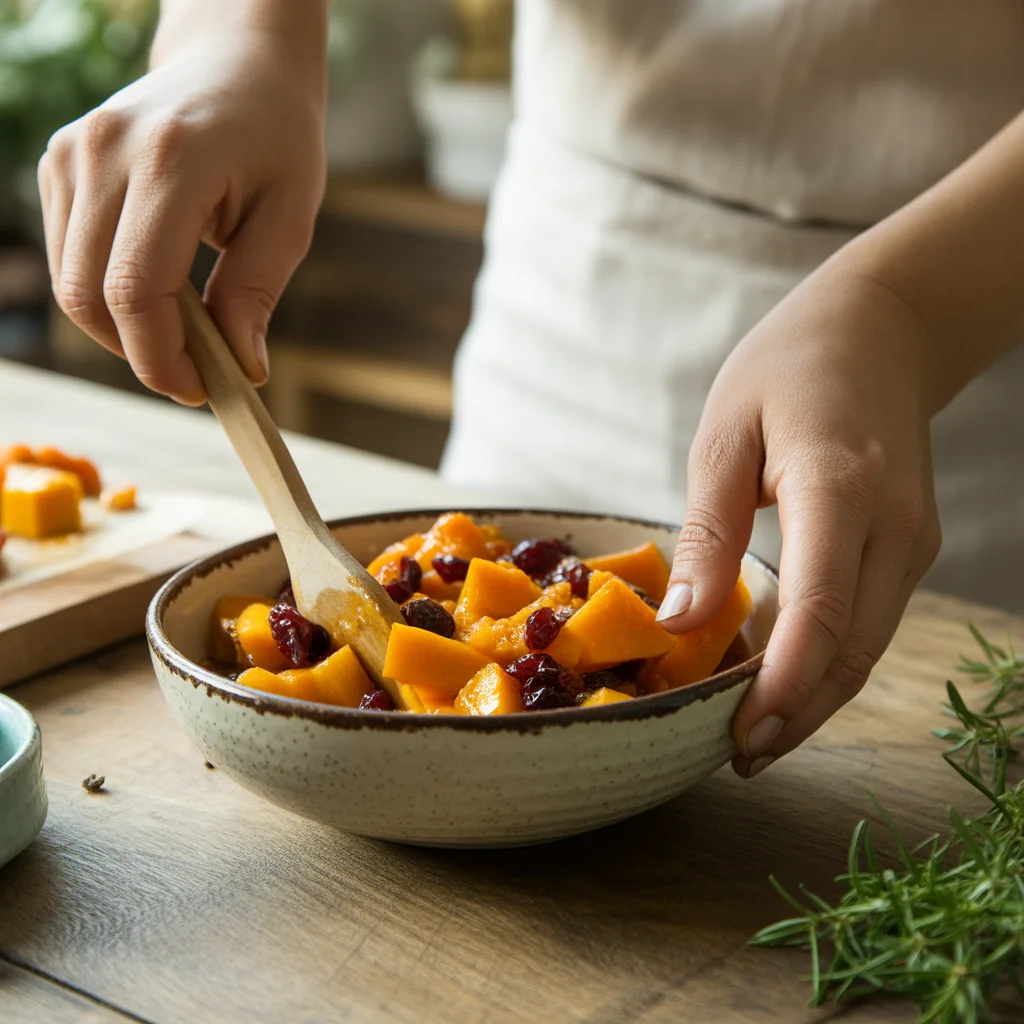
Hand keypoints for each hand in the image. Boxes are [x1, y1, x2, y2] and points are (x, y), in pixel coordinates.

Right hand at [37, 26, 325, 404]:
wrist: (236, 64)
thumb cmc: (276, 139)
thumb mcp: (289, 217)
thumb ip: (256, 292)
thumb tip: (241, 367)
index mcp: (170, 161)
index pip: (136, 288)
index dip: (160, 357)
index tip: (200, 389)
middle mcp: (103, 152)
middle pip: (89, 296)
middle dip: (141, 353)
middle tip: (195, 372)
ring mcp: (70, 154)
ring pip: (69, 284)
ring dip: (122, 330)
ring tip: (183, 333)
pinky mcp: (58, 164)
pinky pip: (68, 259)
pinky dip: (106, 295)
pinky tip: (156, 292)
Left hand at [657, 267, 941, 776]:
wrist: (883, 328)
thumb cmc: (791, 367)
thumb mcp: (727, 434)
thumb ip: (708, 530)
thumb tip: (682, 621)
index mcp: (841, 488)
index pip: (822, 612)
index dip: (783, 687)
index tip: (738, 737)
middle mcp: (894, 527)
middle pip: (853, 650)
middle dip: (797, 715)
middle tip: (734, 756)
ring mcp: (912, 540)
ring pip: (867, 646)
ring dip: (813, 698)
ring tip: (751, 734)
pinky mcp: (909, 546)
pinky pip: (868, 620)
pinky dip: (827, 661)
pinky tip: (782, 678)